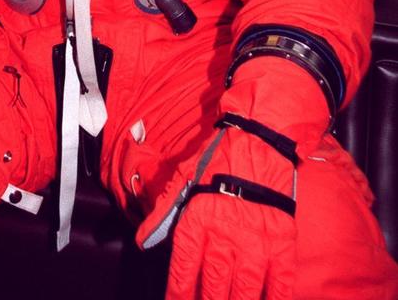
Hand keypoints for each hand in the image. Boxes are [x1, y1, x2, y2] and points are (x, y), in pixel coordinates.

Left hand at [141, 122, 297, 299]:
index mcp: (198, 221)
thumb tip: (142, 241)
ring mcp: (256, 244)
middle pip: (214, 286)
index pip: (184, 270)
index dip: (178, 294)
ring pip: (245, 292)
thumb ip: (163, 212)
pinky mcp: (282, 244)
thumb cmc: (219, 159)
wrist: (260, 141)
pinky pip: (280, 284)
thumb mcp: (184, 179)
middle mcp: (225, 237)